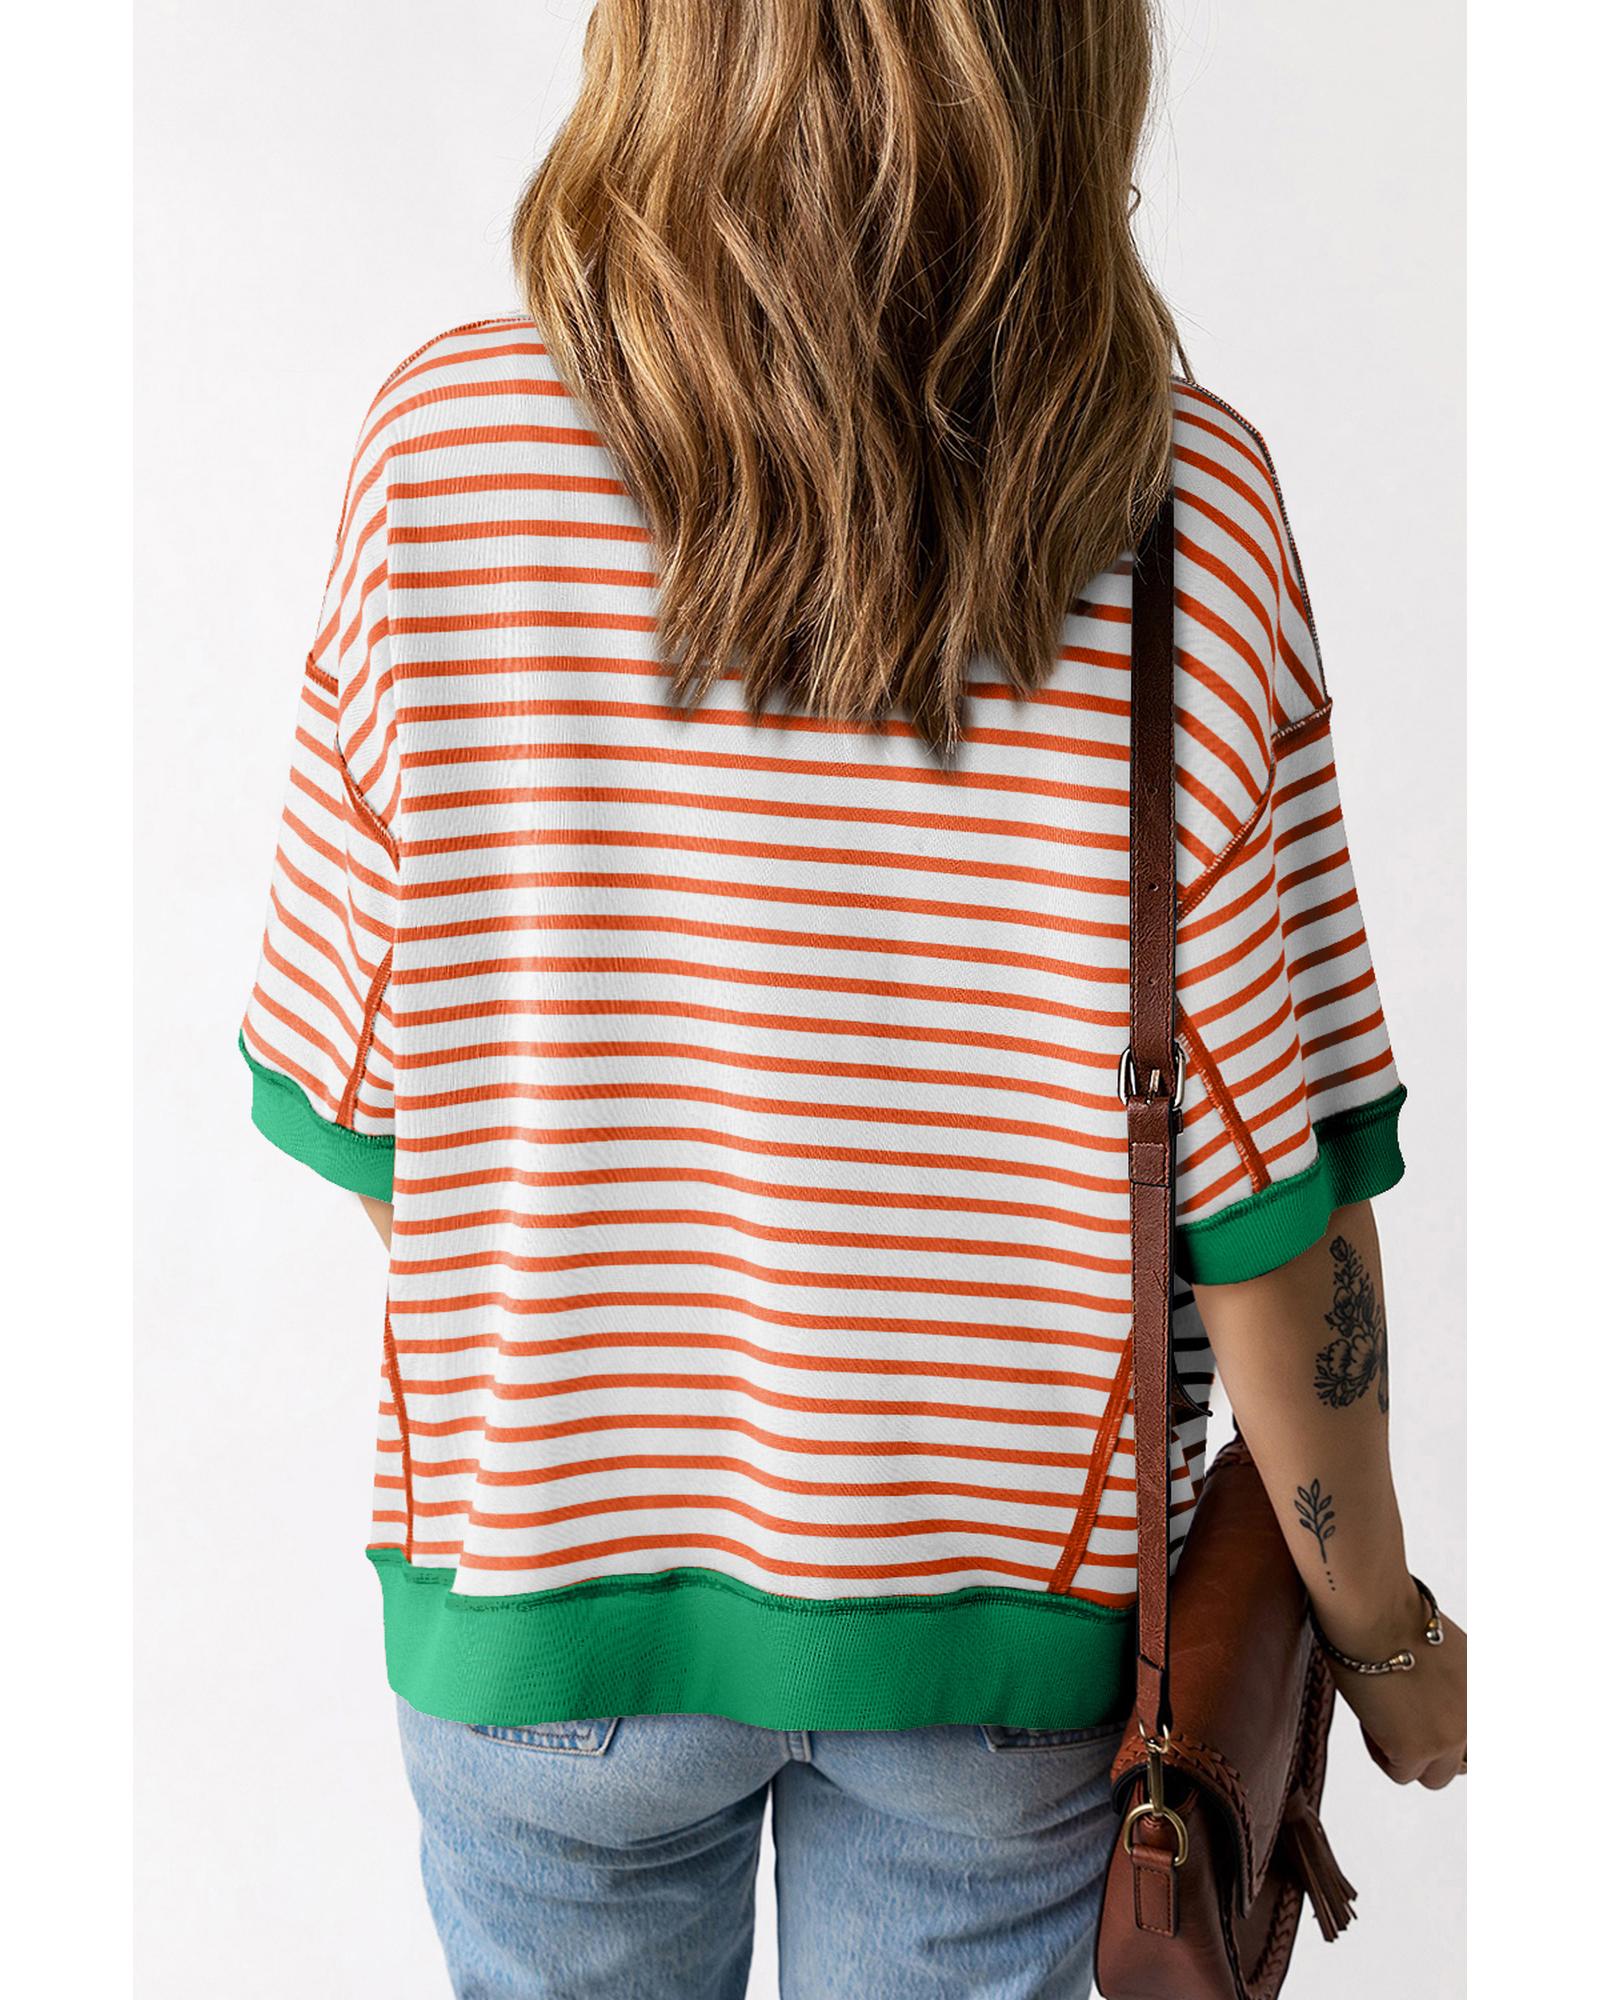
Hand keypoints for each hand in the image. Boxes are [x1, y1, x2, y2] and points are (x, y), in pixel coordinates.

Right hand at [1330, 1607, 1466, 1790]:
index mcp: (1484, 1693)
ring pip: (1433, 1776)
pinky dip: (1381, 1751)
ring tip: (1381, 1719)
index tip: (1426, 1724)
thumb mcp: (1444, 1653)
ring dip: (1408, 1755)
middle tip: (1402, 1726)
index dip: (1447, 1732)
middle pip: (1459, 1764)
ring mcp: (1450, 1737)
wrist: (1374, 1611)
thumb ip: (1451, 1685)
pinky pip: (1399, 1772)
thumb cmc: (1394, 1615)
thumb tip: (1430, 1702)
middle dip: (1431, 1749)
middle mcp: (1475, 1719)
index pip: (1475, 1741)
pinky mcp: (1417, 1749)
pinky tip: (1370, 1719)